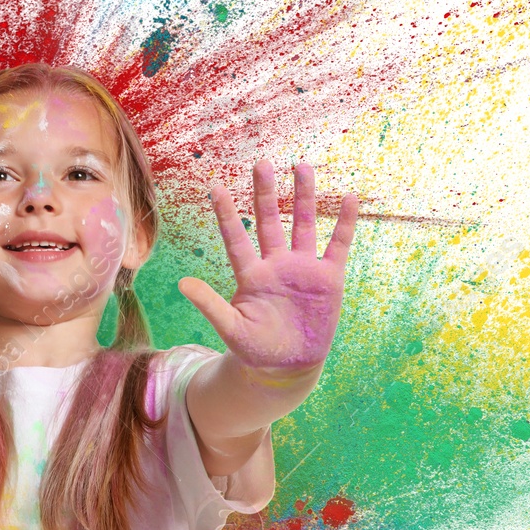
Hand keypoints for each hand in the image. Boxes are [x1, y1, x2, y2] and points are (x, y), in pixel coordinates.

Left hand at [178, 160, 358, 376]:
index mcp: (251, 275)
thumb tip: (181, 284)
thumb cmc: (255, 348)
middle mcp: (276, 264)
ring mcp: (302, 268)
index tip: (214, 187)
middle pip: (270, 221)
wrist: (287, 366)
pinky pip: (337, 245)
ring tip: (302, 166)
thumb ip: (210, 304)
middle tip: (261, 163)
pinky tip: (349, 197)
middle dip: (265, 194)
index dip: (225, 214)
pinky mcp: (327, 278)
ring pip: (303, 224)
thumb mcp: (231, 328)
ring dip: (304, 197)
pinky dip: (343, 223)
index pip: (236, 238)